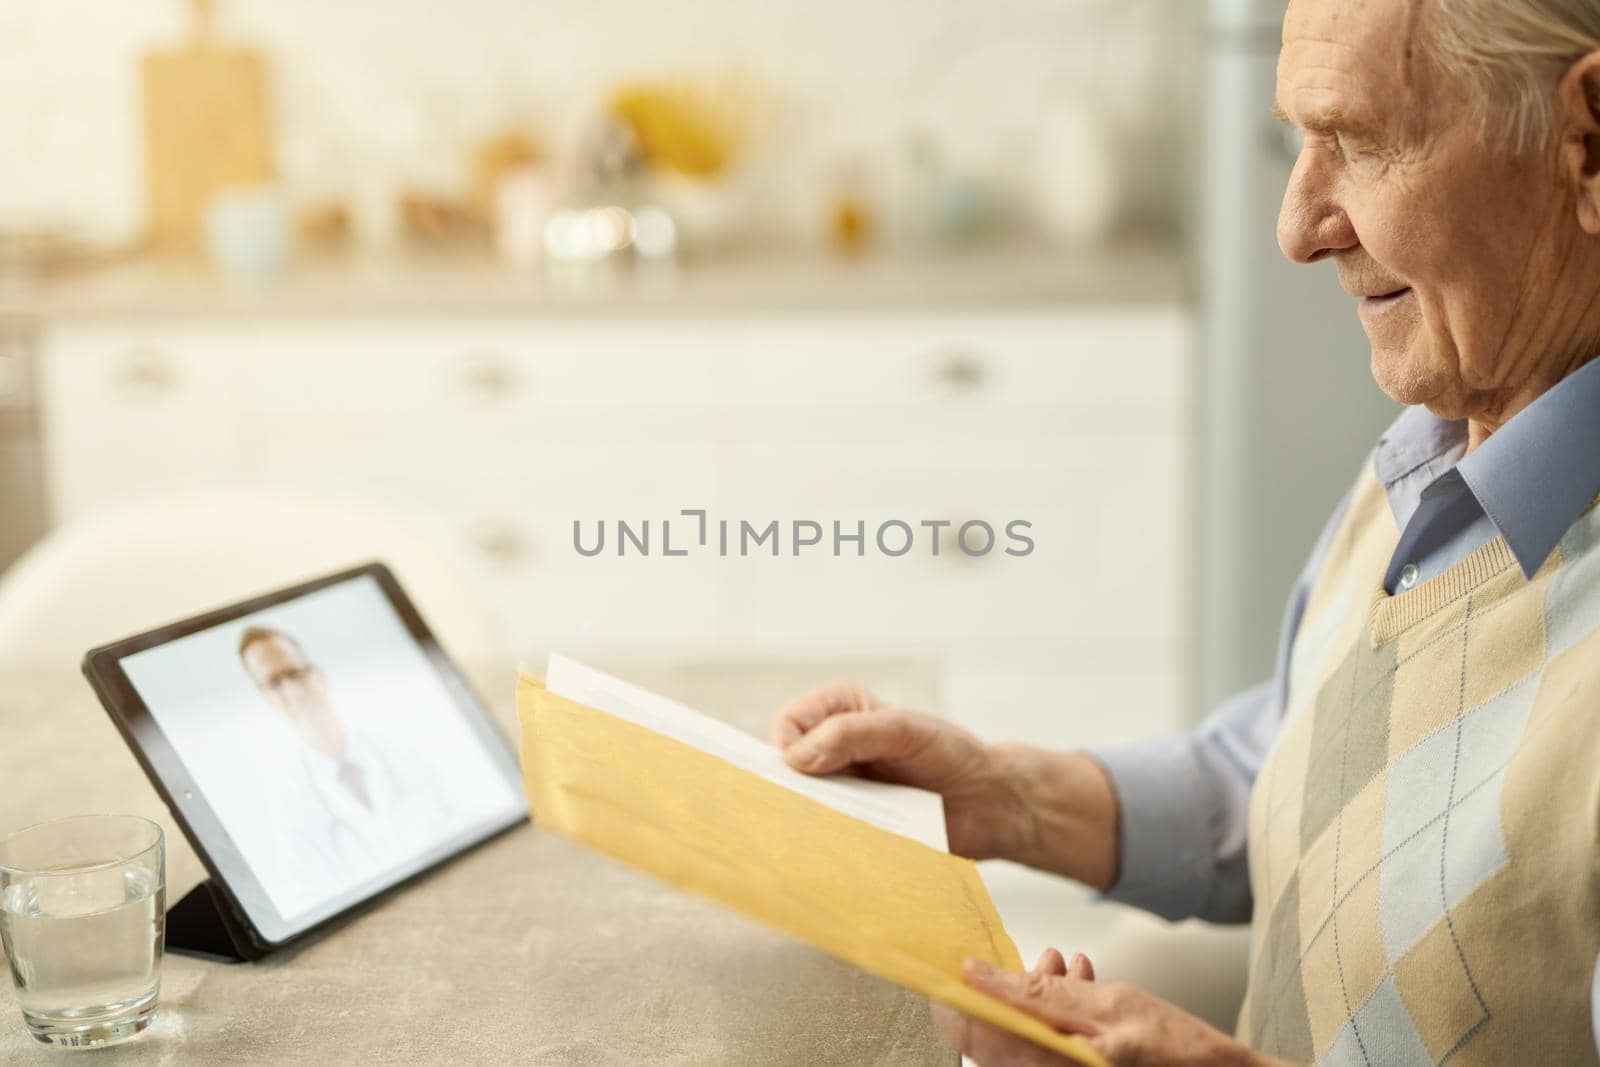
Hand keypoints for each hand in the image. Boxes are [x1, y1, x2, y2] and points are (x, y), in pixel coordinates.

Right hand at [767, 683, 1119, 887]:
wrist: (987, 802)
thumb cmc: (949, 753)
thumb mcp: (903, 730)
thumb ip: (852, 734)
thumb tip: (796, 758)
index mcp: (838, 712)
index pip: (788, 724)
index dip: (783, 747)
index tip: (796, 771)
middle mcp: (830, 749)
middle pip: (784, 769)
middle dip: (785, 789)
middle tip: (794, 809)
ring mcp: (838, 791)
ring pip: (799, 806)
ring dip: (804, 820)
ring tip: (820, 833)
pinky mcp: (851, 826)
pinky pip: (823, 836)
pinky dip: (823, 844)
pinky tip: (834, 852)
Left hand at [933, 949, 1280, 1066]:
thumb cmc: (1178, 1050)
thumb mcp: (1109, 1005)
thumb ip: (1040, 992)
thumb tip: (981, 974)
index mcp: (1050, 1066)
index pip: (971, 1034)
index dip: (952, 998)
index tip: (949, 969)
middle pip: (993, 1034)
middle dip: (1005, 989)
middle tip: (1032, 959)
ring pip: (1020, 1034)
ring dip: (1034, 995)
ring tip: (1067, 964)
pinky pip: (1044, 1045)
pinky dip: (1053, 1014)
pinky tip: (1081, 985)